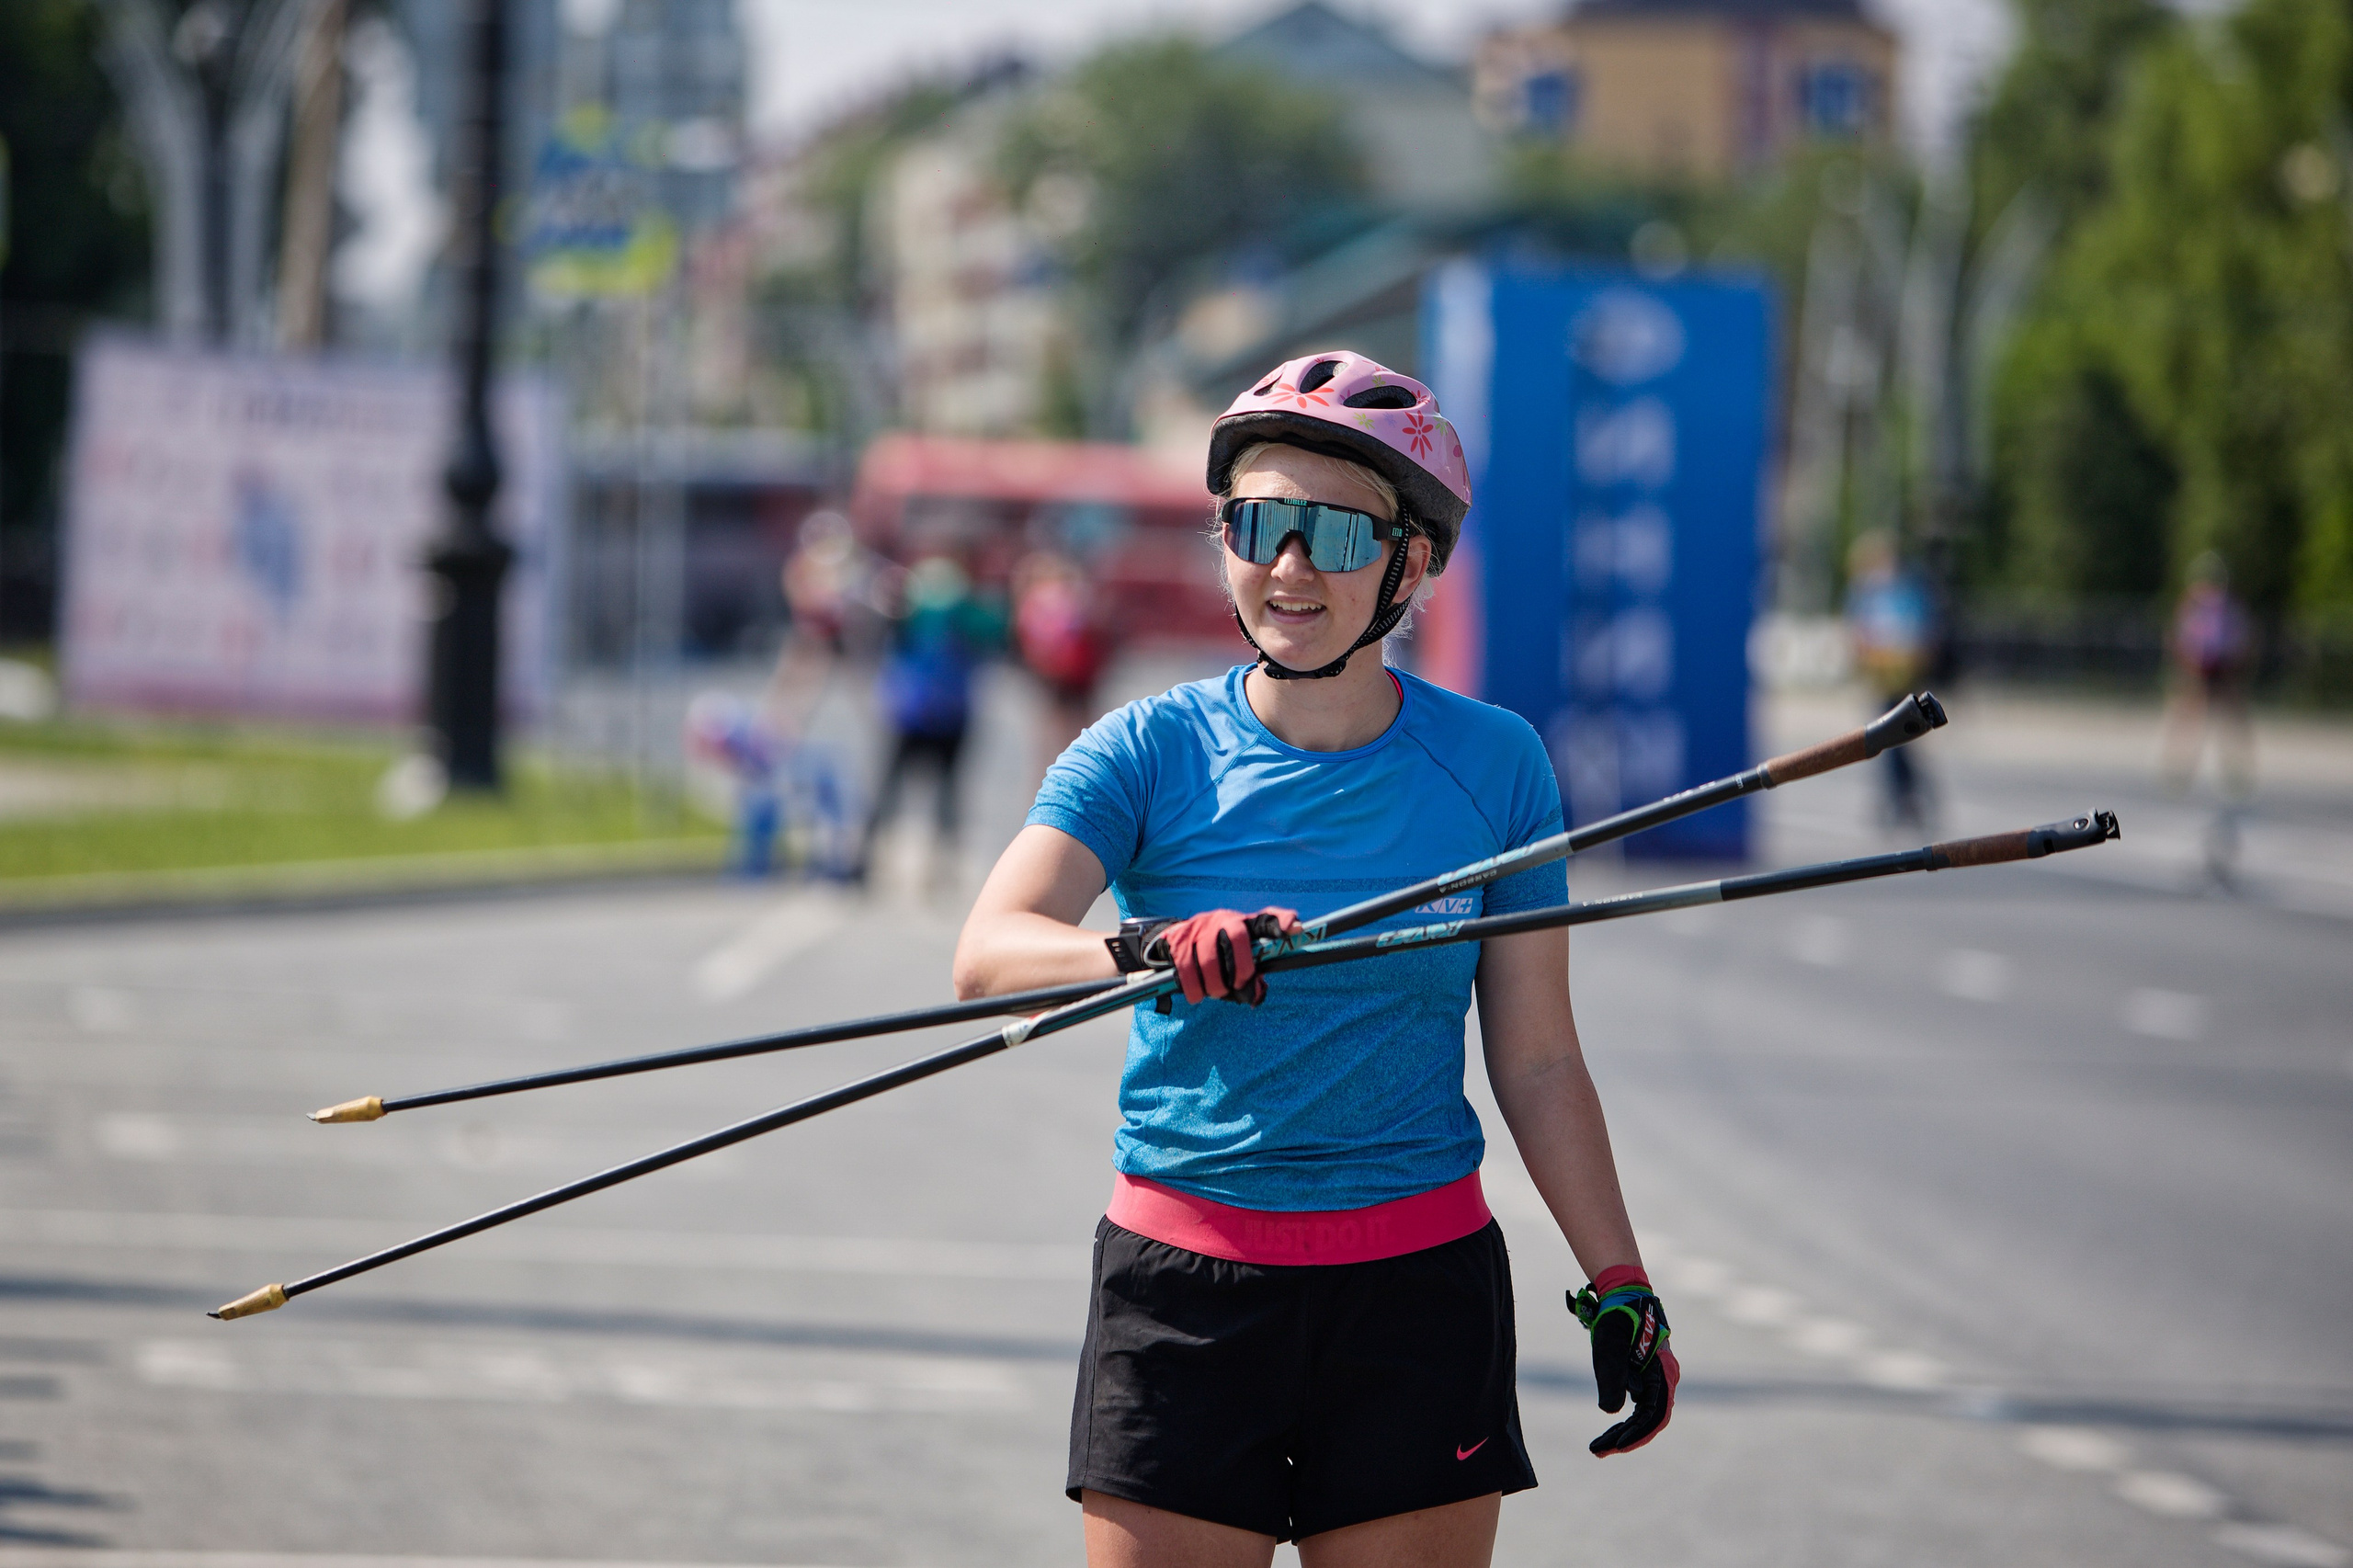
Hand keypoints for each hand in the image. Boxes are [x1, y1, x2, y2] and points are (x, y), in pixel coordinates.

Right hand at [1152, 906, 1298, 1004]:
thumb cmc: (1218, 953)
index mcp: (1245, 923)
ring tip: (1216, 993)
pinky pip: (1186, 967)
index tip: (1295, 929)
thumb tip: (1253, 995)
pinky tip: (1197, 996)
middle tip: (1237, 985)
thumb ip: (1251, 976)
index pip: (1267, 918)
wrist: (1175, 938)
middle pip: (1237, 936)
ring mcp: (1200, 926)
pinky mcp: (1178, 938)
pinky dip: (1194, 988)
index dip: (1281, 921)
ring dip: (1215, 984)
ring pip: (1209, 958)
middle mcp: (1224, 919)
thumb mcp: (1237, 958)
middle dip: (1240, 967)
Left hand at [1571, 1264, 1676, 1455]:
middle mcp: (1664, 1378)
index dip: (1635, 1435)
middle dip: (1626, 1438)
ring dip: (1624, 1431)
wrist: (1623, 1292)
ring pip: (1645, 1414)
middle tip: (1598, 1451)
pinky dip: (1625, 1417)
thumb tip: (1612, 1414)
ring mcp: (1656, 1377)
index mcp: (1662, 1373)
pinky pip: (1640, 1403)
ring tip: (1600, 1446)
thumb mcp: (1609, 1346)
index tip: (1614, 1447)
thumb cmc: (1617, 1317)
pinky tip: (1611, 1428)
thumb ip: (1611, 1378)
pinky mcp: (1646, 1374)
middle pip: (1649, 1419)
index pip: (1654, 1416)